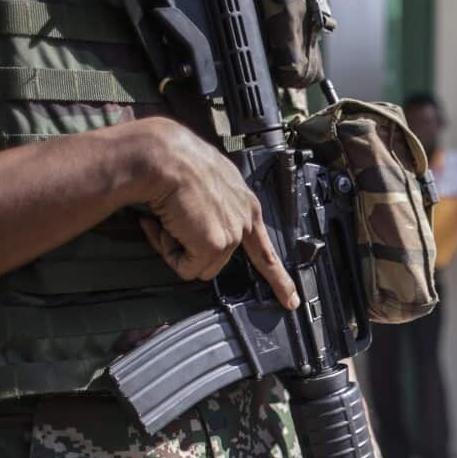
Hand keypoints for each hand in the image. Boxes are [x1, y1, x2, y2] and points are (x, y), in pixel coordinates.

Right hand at [135, 118, 298, 308]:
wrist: (165, 157)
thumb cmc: (177, 161)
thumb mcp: (210, 182)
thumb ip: (216, 205)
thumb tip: (199, 221)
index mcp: (245, 205)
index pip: (265, 249)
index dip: (278, 278)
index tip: (291, 300)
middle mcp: (244, 221)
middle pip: (216, 260)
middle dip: (190, 251)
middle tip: (169, 223)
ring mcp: (232, 235)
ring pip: (198, 265)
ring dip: (176, 248)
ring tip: (168, 217)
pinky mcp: (215, 244)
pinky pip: (185, 267)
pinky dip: (169, 251)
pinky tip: (165, 224)